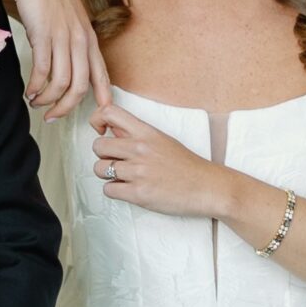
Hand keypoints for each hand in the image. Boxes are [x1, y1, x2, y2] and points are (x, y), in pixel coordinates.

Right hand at [15, 0, 108, 122]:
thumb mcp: (70, 19)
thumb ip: (72, 41)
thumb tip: (66, 65)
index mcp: (89, 38)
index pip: (101, 76)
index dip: (102, 99)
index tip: (99, 118)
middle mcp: (80, 40)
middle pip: (79, 87)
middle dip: (66, 108)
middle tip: (52, 117)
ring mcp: (63, 38)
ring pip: (61, 83)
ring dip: (47, 100)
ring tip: (36, 103)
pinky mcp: (43, 35)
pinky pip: (42, 71)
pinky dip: (35, 86)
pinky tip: (29, 91)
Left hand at [91, 104, 224, 217]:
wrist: (207, 188)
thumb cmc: (187, 166)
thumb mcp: (162, 140)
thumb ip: (136, 136)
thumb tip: (111, 132)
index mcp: (146, 132)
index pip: (109, 113)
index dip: (98, 120)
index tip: (102, 131)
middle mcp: (140, 149)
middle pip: (98, 145)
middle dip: (103, 155)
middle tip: (116, 161)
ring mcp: (138, 172)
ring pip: (99, 169)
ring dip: (107, 175)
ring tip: (124, 177)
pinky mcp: (138, 193)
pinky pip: (108, 190)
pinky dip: (115, 191)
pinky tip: (129, 189)